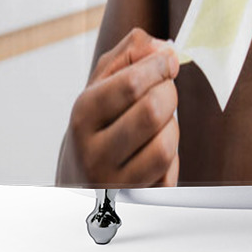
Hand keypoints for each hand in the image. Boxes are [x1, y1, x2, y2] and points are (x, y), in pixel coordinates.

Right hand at [56, 27, 180, 187]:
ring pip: (165, 145)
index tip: (169, 61)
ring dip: (171, 127)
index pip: (132, 84)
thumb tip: (165, 48)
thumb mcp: (103, 82)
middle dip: (168, 93)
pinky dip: (171, 156)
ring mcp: (113, 184)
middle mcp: (92, 154)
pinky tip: (152, 151)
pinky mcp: (136, 203)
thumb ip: (132, 51)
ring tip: (157, 125)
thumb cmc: (99, 122)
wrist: (80, 178)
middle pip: (152, 111)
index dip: (160, 65)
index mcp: (83, 116)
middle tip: (163, 91)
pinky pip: (170, 172)